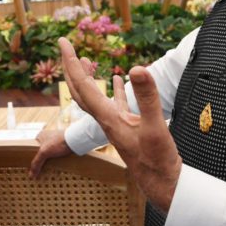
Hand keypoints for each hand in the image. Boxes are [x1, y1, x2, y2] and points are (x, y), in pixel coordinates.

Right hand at [29, 128, 72, 178]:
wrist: (75, 140)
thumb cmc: (58, 142)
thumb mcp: (44, 152)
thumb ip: (37, 163)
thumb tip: (31, 174)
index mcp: (41, 136)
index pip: (32, 148)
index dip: (32, 157)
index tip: (32, 167)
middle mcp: (47, 137)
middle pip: (42, 152)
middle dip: (42, 161)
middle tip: (40, 171)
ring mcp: (56, 142)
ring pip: (50, 154)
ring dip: (49, 162)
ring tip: (48, 171)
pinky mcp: (63, 146)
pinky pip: (57, 156)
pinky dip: (56, 161)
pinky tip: (57, 168)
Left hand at [58, 38, 181, 212]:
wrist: (162, 184)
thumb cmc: (157, 160)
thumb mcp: (155, 126)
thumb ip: (146, 98)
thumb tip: (136, 68)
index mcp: (106, 118)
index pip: (82, 85)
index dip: (71, 62)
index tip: (63, 42)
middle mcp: (105, 120)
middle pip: (79, 90)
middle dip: (71, 67)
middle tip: (65, 46)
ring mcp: (115, 124)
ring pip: (94, 96)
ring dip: (88, 77)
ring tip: (86, 60)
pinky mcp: (128, 127)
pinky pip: (114, 103)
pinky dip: (115, 89)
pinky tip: (120, 79)